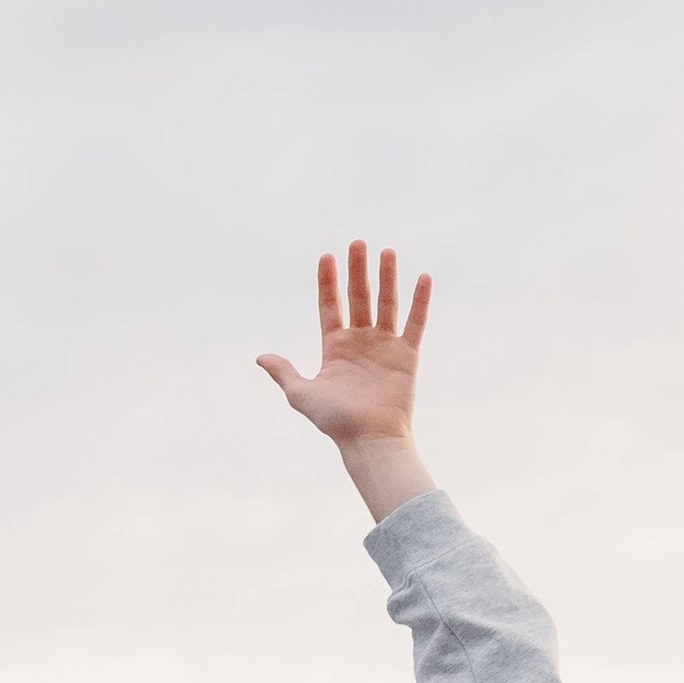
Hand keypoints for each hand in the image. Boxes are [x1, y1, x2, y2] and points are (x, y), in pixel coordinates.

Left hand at [255, 241, 434, 517]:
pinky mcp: (407, 355)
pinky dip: (420, 300)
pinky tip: (422, 276)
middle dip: (357, 270)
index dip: (328, 282)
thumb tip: (260, 357)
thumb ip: (284, 372)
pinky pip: (415, 322)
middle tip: (357, 242)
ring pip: (386, 304)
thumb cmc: (335, 422)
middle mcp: (360, 343)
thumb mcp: (302, 394)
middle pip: (358, 298)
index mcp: (335, 349)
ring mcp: (385, 347)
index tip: (326, 256)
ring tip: (385, 251)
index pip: (330, 307)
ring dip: (386, 277)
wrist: (369, 439)